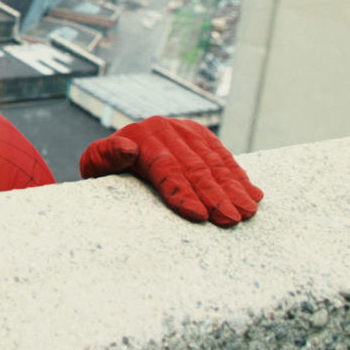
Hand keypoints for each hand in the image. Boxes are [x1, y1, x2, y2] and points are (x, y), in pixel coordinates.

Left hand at [79, 116, 262, 226]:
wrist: (117, 149)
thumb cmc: (106, 167)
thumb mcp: (96, 163)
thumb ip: (106, 156)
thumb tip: (127, 149)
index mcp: (139, 137)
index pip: (165, 167)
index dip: (183, 191)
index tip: (199, 215)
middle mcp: (165, 129)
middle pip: (194, 167)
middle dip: (215, 195)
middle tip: (231, 219)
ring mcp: (185, 130)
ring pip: (214, 162)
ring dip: (233, 188)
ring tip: (247, 211)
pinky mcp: (201, 135)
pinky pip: (223, 156)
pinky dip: (240, 177)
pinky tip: (253, 195)